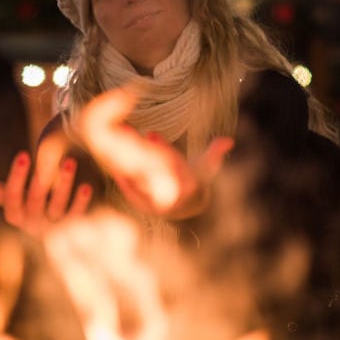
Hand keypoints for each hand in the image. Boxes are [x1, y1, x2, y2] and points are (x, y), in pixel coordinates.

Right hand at [0, 135, 93, 237]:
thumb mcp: (8, 196)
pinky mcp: (70, 228)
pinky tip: (86, 186)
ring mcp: (52, 227)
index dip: (16, 177)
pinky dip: (81, 202)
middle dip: (41, 177)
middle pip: (35, 199)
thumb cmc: (25, 206)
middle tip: (48, 155)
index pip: (11, 197)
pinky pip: (76, 215)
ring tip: (70, 161)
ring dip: (64, 183)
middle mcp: (31, 223)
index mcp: (13, 215)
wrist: (50, 232)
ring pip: (58, 206)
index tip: (23, 155)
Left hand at [79, 87, 232, 218]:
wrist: (187, 207)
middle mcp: (170, 197)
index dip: (163, 150)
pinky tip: (110, 159)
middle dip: (140, 150)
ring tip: (116, 141)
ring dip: (126, 158)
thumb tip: (228, 141)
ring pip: (137, 178)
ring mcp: (154, 202)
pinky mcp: (141, 205)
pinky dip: (120, 174)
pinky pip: (129, 188)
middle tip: (127, 132)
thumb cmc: (198, 179)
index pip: (174, 166)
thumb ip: (215, 153)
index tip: (151, 134)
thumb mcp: (208, 166)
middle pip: (152, 172)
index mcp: (188, 186)